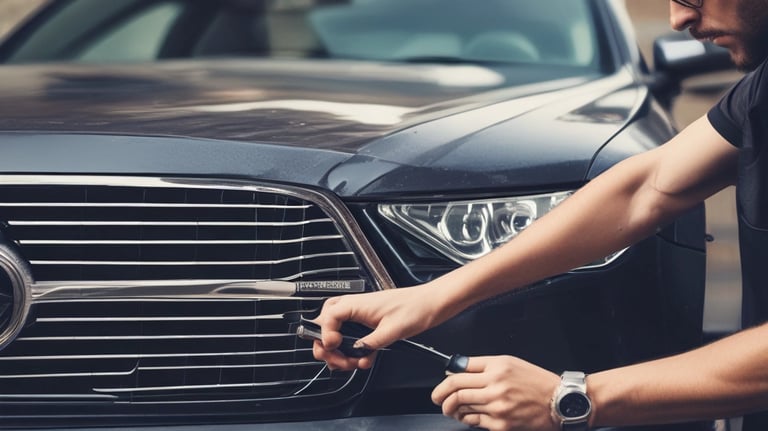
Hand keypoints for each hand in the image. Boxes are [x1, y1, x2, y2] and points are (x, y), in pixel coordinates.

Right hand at [312, 285, 442, 369]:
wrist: (430, 304)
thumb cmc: (415, 308)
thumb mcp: (392, 330)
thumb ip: (370, 343)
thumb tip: (354, 352)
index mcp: (356, 304)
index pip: (326, 319)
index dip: (325, 336)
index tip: (334, 348)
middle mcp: (353, 307)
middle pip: (324, 326)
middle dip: (329, 348)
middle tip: (341, 361)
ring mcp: (358, 314)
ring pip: (334, 332)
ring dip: (340, 352)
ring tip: (354, 363)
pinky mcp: (365, 323)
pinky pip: (349, 337)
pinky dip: (352, 351)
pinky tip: (364, 359)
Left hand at [432, 356, 559, 430]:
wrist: (558, 401)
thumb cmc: (535, 381)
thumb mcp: (509, 362)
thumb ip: (481, 365)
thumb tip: (457, 369)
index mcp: (497, 368)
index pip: (458, 374)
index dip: (443, 382)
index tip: (440, 387)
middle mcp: (496, 386)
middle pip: (455, 391)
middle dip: (440, 397)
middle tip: (437, 399)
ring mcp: (498, 407)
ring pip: (462, 408)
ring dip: (452, 409)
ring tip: (452, 409)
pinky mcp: (501, 424)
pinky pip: (474, 422)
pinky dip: (467, 419)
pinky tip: (469, 416)